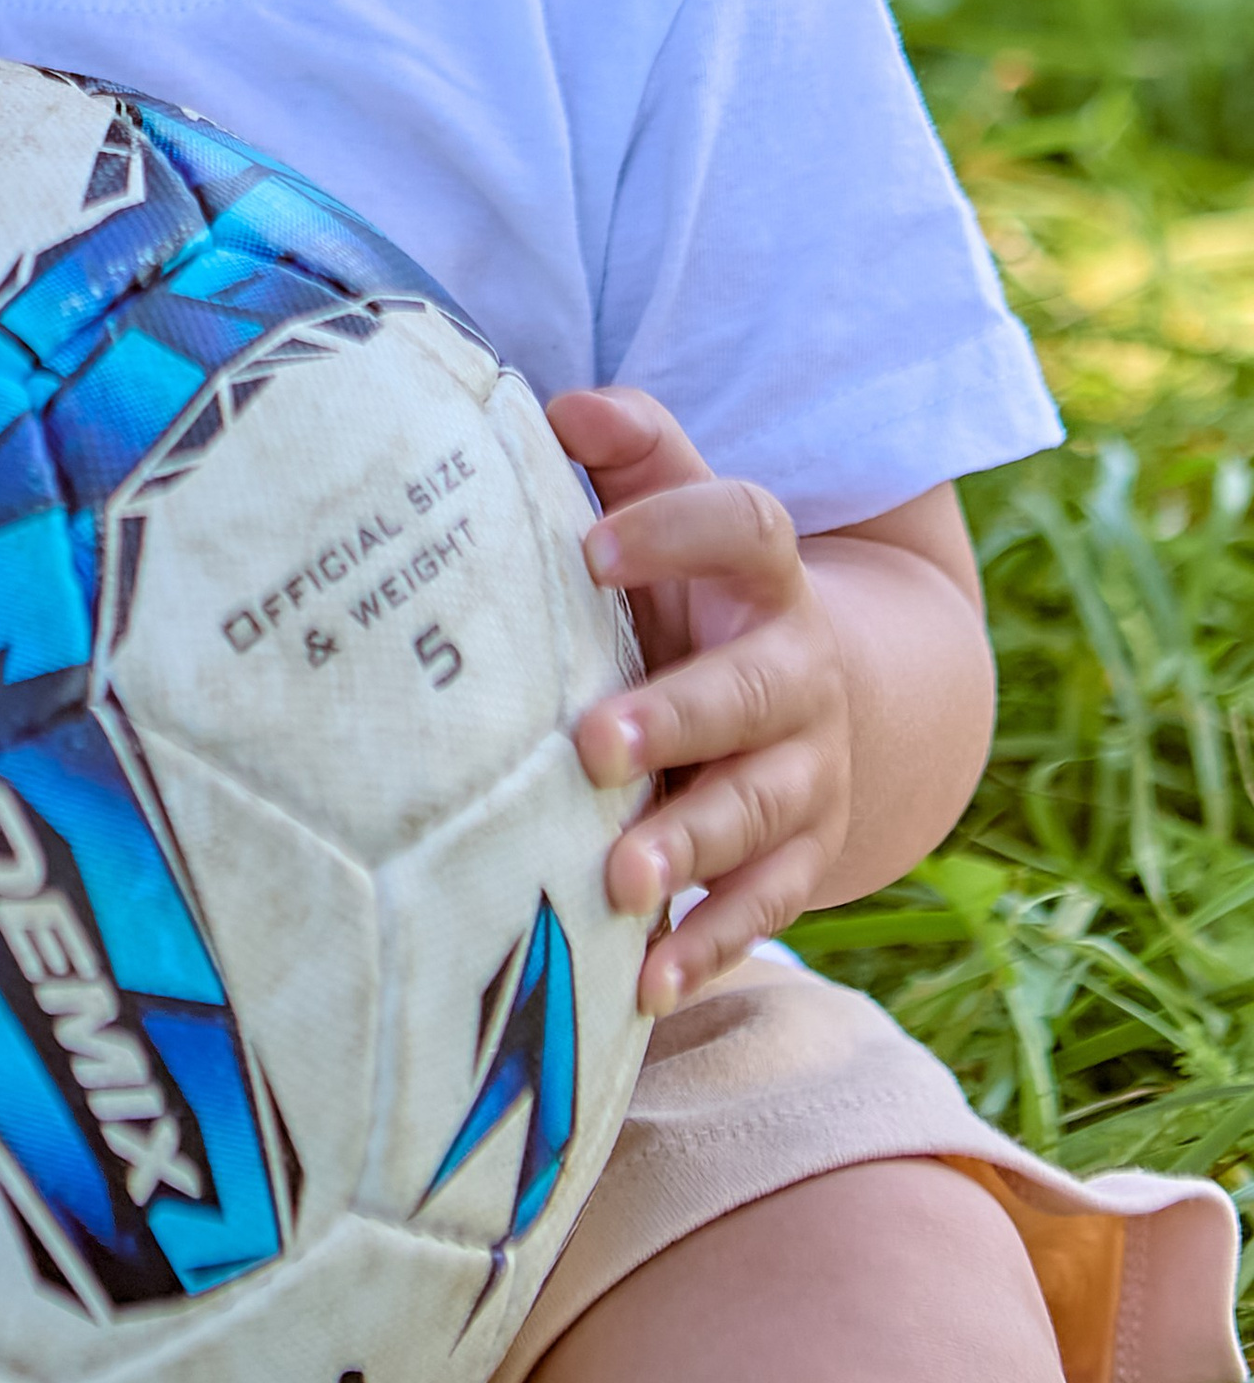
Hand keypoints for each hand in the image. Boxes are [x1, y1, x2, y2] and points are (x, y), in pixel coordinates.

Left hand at [551, 386, 851, 1018]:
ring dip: (690, 846)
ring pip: (759, 812)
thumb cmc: (697, 595)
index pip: (745, 529)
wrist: (823, 697)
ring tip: (617, 878)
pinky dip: (709, 946)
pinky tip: (647, 980)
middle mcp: (798, 675)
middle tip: (592, 745)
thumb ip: (633, 454)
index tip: (585, 547)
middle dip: (677, 721)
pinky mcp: (801, 857)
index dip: (673, 531)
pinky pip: (764, 908)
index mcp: (767, 578)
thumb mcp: (678, 517)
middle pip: (750, 694)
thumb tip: (560, 402)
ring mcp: (809, 773)